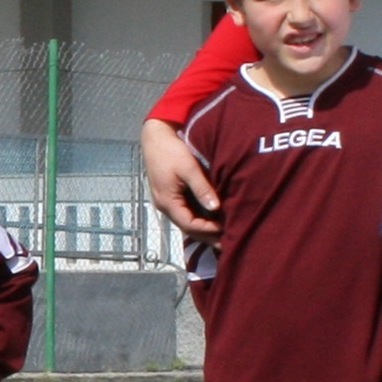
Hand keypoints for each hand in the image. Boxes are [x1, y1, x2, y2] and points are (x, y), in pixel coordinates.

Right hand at [140, 118, 220, 239]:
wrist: (155, 137)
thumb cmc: (171, 151)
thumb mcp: (188, 168)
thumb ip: (202, 188)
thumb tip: (216, 207)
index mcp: (167, 202)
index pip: (189, 224)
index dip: (207, 230)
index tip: (226, 230)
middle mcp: (165, 206)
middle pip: (187, 228)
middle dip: (206, 236)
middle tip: (226, 244)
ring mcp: (166, 201)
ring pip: (186, 221)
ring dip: (203, 229)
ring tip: (221, 235)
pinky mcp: (170, 195)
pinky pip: (185, 212)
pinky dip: (199, 218)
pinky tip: (211, 220)